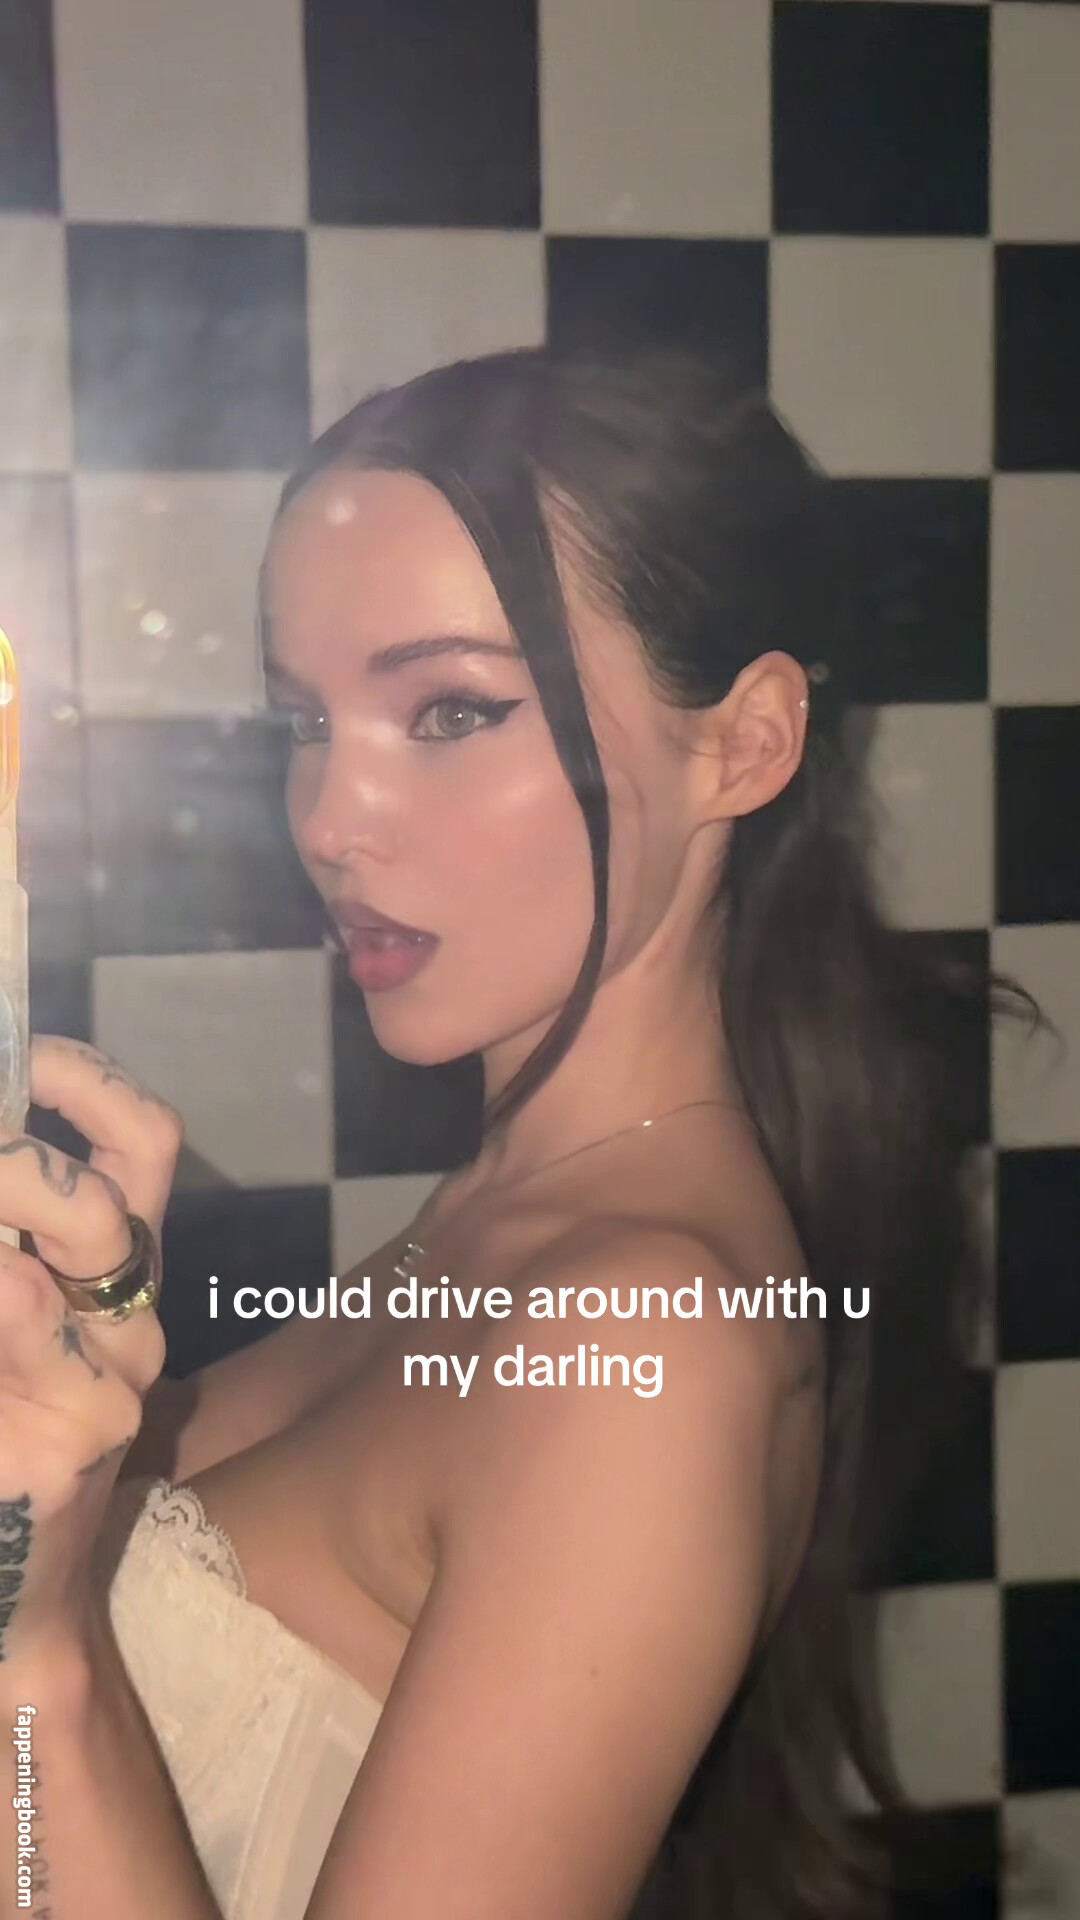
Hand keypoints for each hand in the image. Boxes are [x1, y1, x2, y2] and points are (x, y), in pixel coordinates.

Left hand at [0, 1035, 183, 1667]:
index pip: (142, 1145)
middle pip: (109, 1191)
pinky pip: (30, 1321)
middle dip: (13, 1157)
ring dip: (4, 1197)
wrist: (8, 1596)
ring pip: (74, 1245)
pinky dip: (3, 1293)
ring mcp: (116, 1378)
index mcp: (113, 1271)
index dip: (91, 1085)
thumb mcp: (9, 1316)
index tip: (30, 1056)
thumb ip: (10, 1239)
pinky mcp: (85, 1433)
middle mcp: (130, 1314)